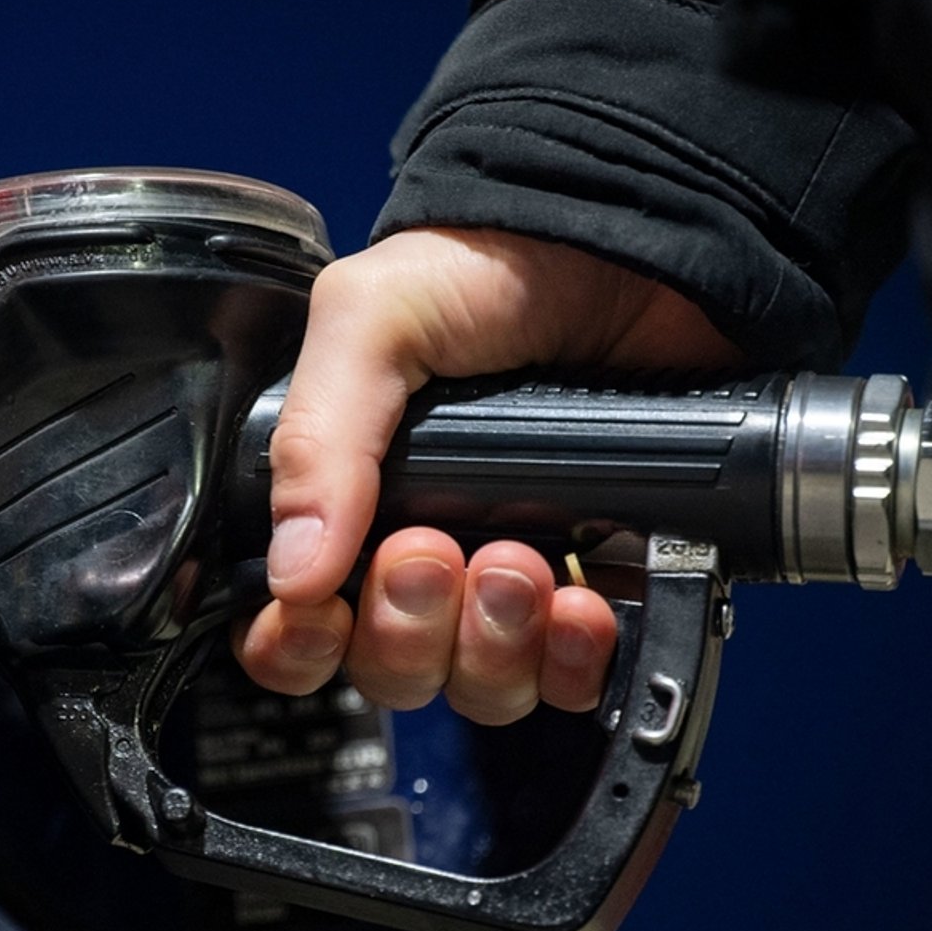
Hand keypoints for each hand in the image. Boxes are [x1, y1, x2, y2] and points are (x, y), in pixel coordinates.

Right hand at [233, 226, 743, 721]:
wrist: (639, 246)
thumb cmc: (495, 266)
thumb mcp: (372, 321)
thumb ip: (317, 439)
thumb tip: (292, 570)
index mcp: (348, 496)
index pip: (292, 622)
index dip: (297, 644)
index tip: (322, 614)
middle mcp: (424, 548)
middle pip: (386, 667)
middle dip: (407, 627)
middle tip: (438, 551)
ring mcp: (513, 573)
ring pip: (476, 684)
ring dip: (494, 642)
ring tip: (526, 561)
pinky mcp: (604, 585)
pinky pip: (571, 679)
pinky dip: (572, 660)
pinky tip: (583, 602)